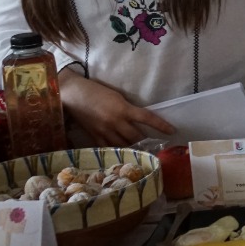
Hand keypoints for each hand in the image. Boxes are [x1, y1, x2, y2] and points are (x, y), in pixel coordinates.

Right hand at [59, 71, 175, 145]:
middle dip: (147, 142)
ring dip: (133, 148)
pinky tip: (123, 155)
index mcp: (123, 108)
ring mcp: (104, 130)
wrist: (72, 94)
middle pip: (136, 136)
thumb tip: (139, 120)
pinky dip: (117, 151)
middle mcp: (115, 121)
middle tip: (156, 146)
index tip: (172, 131)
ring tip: (142, 152)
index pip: (147, 118)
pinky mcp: (94, 136)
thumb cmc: (95, 91)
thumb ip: (128, 109)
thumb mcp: (116, 96)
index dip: (161, 125)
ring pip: (123, 145)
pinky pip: (108, 147)